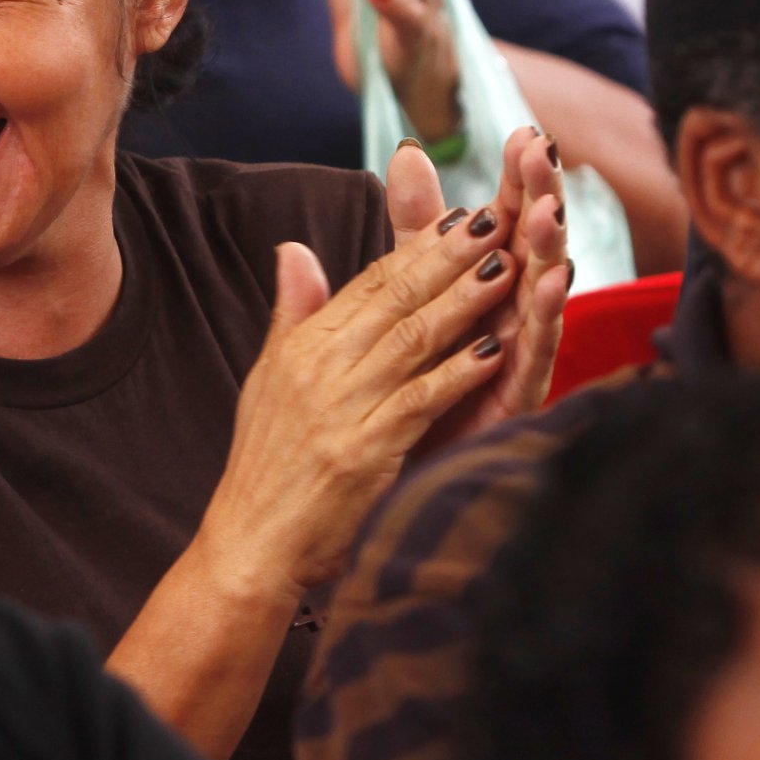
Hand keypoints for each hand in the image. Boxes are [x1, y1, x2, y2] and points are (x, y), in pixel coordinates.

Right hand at [201, 144, 529, 595]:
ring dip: (464, 303)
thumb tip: (293, 250)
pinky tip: (495, 350)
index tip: (463, 216)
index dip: (419, 248)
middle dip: (449, 256)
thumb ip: (293, 313)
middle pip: (394, 299)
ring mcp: (341, 409)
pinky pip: (420, 401)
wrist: (250, 544)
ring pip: (412, 340)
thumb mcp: (268, 378)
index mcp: (302, 347)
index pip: (369, 283)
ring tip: (509, 268)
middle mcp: (319, 369)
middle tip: (497, 219)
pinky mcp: (363, 452)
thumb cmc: (267, 467)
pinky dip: (458, 374)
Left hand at [414, 128, 569, 457]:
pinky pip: (535, 351)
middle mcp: (510, 310)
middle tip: (541, 150)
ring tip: (547, 208)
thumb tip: (406, 153)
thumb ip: (414, 226)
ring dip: (547, 247)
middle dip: (539, 195)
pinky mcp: (516, 393)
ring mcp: (518, 351)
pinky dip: (545, 316)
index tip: (524, 131)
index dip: (516, 177)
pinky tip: (552, 283)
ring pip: (540, 291)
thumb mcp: (409, 285)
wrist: (390, 462)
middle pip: (530, 244)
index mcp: (485, 282)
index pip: (506, 219)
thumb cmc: (414, 373)